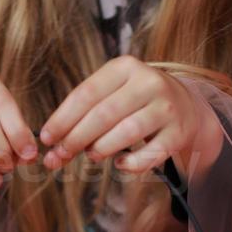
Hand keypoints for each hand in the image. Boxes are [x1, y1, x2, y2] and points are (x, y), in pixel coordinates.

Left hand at [40, 56, 223, 176]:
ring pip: (126, 132)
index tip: (46, 139)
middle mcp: (148, 82)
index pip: (86, 93)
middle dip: (76, 138)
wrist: (185, 107)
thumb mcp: (113, 94)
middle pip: (103, 114)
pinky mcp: (178, 133)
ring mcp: (166, 108)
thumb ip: (84, 115)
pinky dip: (131, 164)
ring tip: (91, 156)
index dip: (62, 119)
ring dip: (102, 149)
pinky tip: (120, 164)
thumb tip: (51, 147)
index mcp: (125, 67)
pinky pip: (149, 155)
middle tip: (60, 156)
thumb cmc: (136, 103)